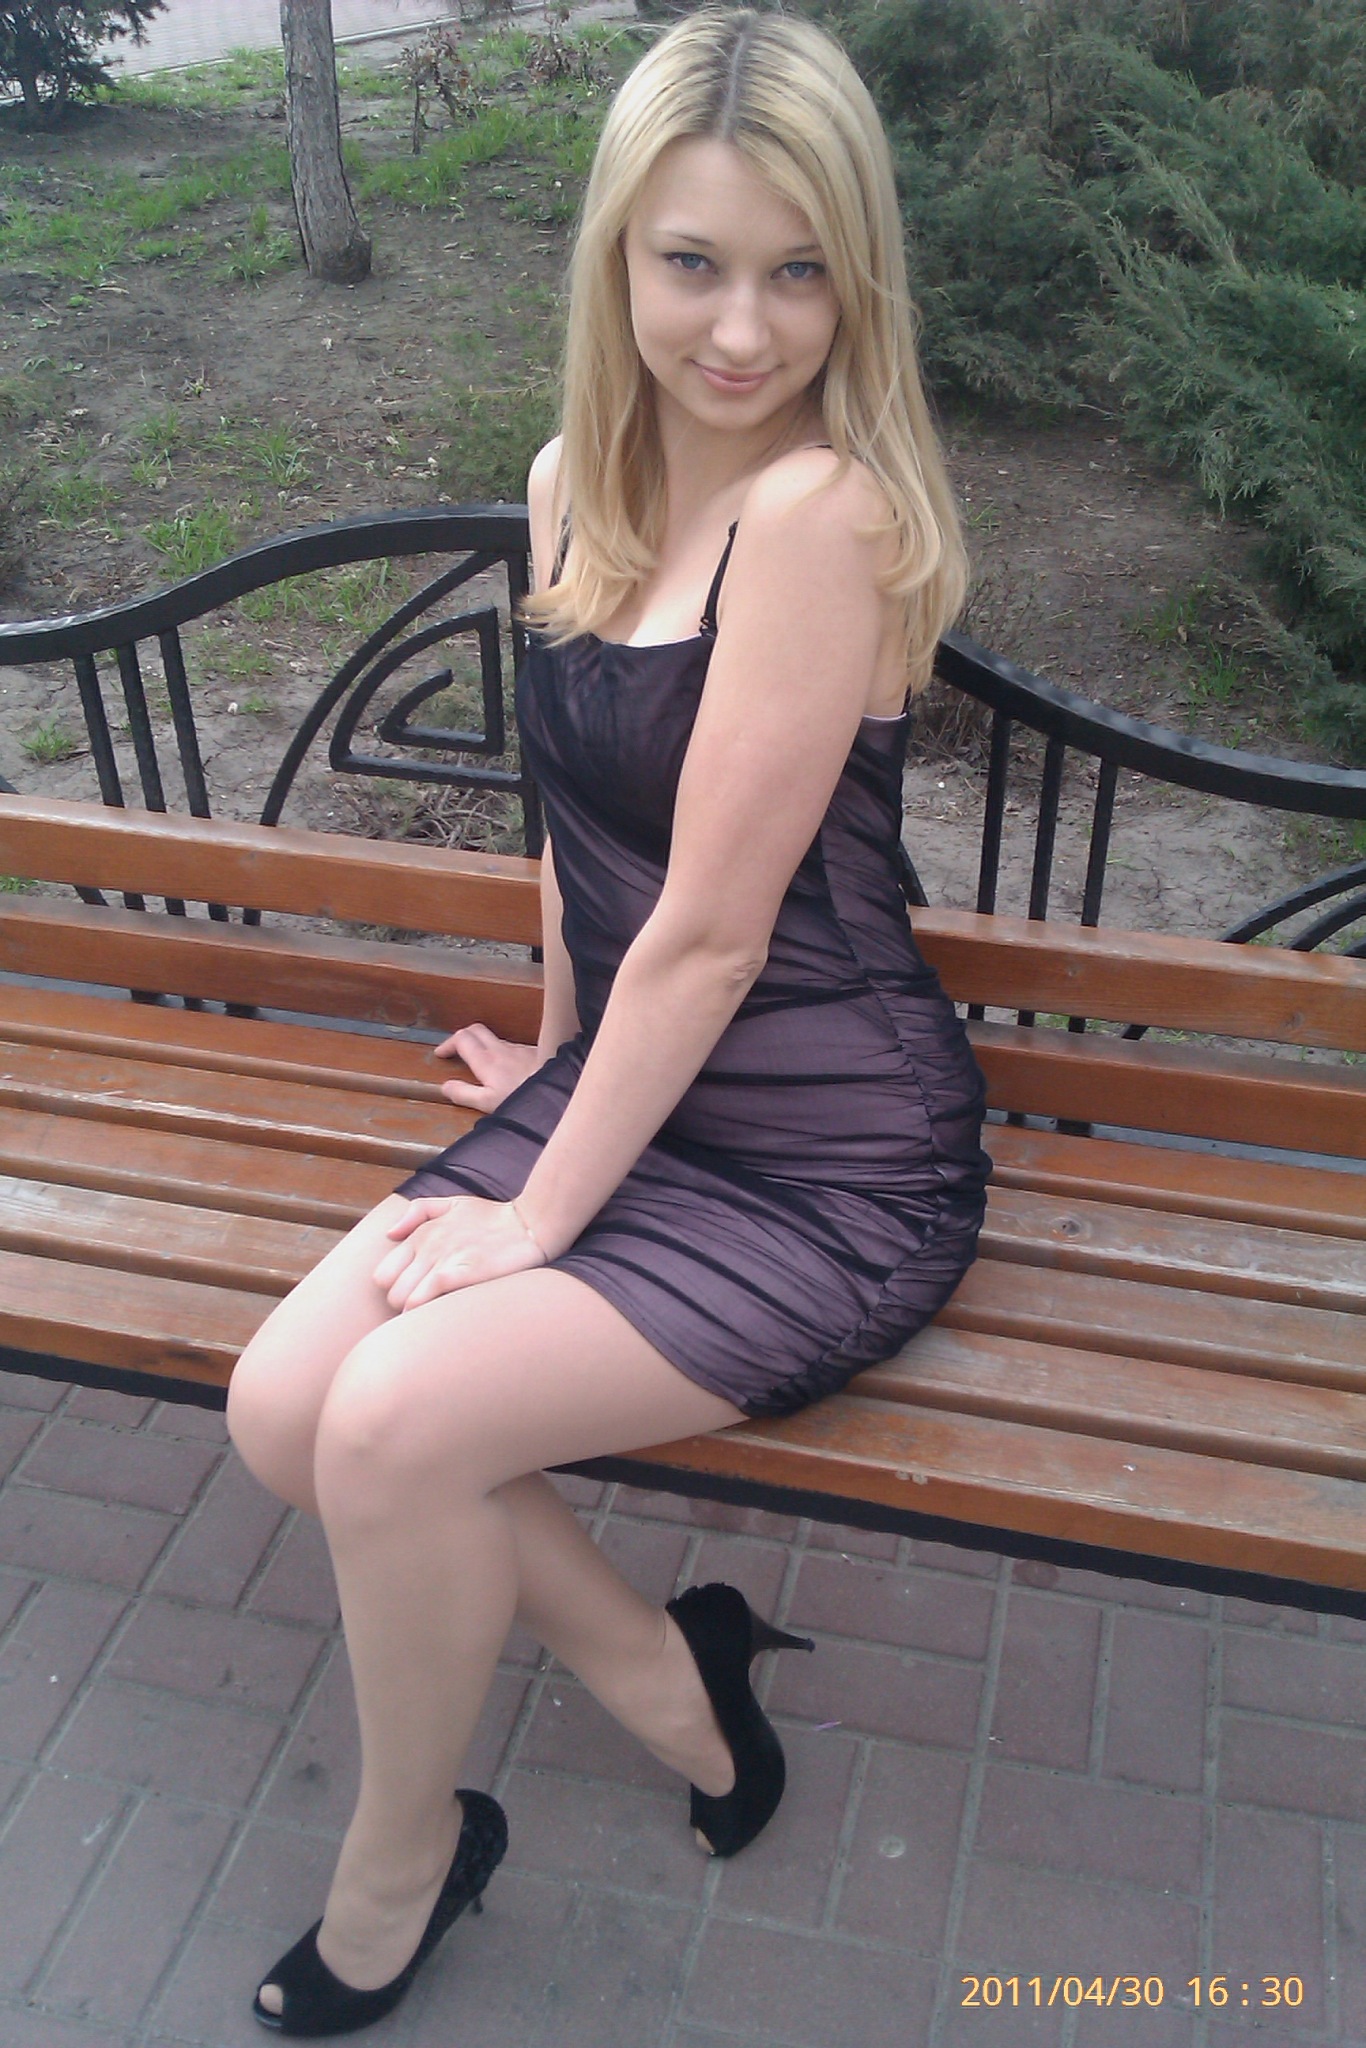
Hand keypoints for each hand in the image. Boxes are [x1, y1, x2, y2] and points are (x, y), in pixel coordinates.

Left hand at [373, 1195, 545, 1311]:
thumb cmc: (491, 1218)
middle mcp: (425, 1246)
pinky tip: (441, 1316)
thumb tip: (390, 1234)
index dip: (396, 1291)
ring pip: (402, 1300)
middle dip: (404, 1307)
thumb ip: (416, 1213)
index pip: (382, 1275)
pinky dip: (425, 1313)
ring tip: (436, 1315)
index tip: (415, 1297)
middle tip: (427, 1311)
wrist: (530, 1224)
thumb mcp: (452, 1204)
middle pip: (390, 1293)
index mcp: (420, 1234)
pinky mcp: (459, 1273)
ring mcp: (441, 1259)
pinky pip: (422, 1300)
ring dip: (415, 1314)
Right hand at [435, 1024, 542, 1113]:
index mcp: (487, 1060)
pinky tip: (507, 1066)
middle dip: (462, 1037)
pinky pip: (513, 1046)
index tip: (441, 1054)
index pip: (461, 1038)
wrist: (559, 1092)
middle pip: (476, 1030)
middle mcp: (501, 1049)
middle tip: (455, 1050)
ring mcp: (519, 1048)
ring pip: (495, 1038)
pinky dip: (502, 1051)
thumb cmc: (524, 1098)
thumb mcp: (488, 1103)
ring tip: (479, 1060)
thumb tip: (445, 1087)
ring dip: (482, 1044)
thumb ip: (464, 1094)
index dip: (448, 1044)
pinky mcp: (534, 1052)